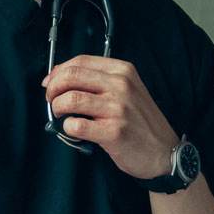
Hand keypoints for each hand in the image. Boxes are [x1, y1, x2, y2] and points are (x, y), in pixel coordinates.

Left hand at [41, 56, 177, 178]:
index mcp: (123, 71)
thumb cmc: (141, 122)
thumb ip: (100, 81)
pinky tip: (74, 130)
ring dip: (57, 107)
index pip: (81, 61)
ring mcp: (118, 109)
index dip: (58, 71)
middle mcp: (121, 86)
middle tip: (51, 99)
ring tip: (61, 115)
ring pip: (71, 99)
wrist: (164, 151)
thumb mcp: (128, 90)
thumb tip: (60, 77)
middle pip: (72, 76)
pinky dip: (68, 128)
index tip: (50, 82)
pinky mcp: (113, 132)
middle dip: (53, 88)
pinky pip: (76, 125)